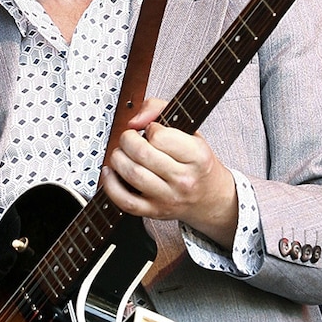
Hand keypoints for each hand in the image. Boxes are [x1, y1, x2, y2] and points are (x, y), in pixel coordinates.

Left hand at [101, 97, 238, 250]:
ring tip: (122, 153)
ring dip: (118, 158)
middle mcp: (184, 180)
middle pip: (142, 154)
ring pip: (132, 174)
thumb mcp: (190, 130)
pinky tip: (111, 173)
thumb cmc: (197, 163)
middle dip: (127, 140)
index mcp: (197, 157)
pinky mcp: (154, 211)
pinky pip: (125, 201)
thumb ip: (160, 110)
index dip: (150, 128)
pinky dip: (111, 185)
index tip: (152, 130)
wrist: (210, 198)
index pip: (160, 137)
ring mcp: (168, 198)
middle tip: (130, 138)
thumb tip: (134, 120)